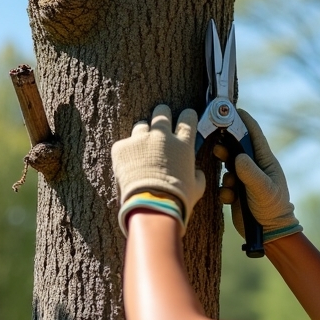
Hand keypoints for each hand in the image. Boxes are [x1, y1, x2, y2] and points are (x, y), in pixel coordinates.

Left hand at [111, 104, 205, 234]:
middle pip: (161, 112)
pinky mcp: (121, 148)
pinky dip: (126, 153)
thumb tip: (197, 172)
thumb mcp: (197, 188)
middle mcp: (162, 136)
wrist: (152, 207)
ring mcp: (140, 140)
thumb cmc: (178, 200)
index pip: (187, 117)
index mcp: (183, 143)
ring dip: (142, 135)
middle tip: (160, 127)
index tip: (184, 118)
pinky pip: (123, 144)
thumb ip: (197, 175)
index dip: (186, 116)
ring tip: (142, 151)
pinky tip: (128, 167)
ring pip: (141, 126)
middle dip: (162, 116)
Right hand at [217, 110, 300, 242]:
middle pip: (235, 148)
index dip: (243, 120)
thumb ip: (250, 173)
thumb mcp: (263, 189)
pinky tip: (231, 199)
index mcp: (265, 161)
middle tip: (216, 146)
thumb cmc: (273, 208)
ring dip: (225, 173)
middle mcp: (254, 167)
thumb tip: (237, 157)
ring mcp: (244, 179)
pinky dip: (224, 191)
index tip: (231, 110)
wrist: (269, 233)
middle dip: (225, 147)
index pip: (254, 134)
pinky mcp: (235, 192)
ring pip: (227, 166)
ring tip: (230, 183)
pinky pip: (223, 185)